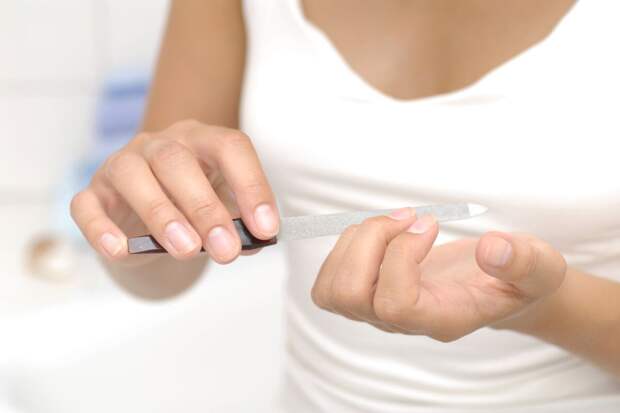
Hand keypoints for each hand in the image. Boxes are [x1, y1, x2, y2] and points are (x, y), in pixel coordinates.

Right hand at [70, 120, 278, 262]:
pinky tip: (121, 250)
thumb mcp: (224, 212)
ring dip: (162, 214)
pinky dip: (101, 229)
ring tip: (187, 250)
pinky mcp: (93, 193)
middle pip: (178, 161)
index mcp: (202, 141)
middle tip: (226, 250)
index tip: (266, 227)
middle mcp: (160, 144)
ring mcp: (122, 164)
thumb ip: (241, 224)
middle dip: (205, 208)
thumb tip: (257, 240)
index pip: (230, 147)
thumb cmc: (193, 209)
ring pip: (133, 175)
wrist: (149, 220)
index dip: (251, 185)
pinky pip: (87, 205)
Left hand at [311, 208, 566, 341]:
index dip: (401, 256)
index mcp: (441, 319)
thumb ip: (523, 262)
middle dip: (371, 241)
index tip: (429, 223)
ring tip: (394, 221)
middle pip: (351, 296)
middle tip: (407, 216)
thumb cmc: (517, 277)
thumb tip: (490, 248)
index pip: (395, 306)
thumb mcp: (539, 267)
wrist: (498, 285)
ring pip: (333, 289)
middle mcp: (403, 323)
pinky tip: (380, 232)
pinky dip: (345, 246)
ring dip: (356, 240)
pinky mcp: (365, 295)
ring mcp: (379, 313)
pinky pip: (329, 281)